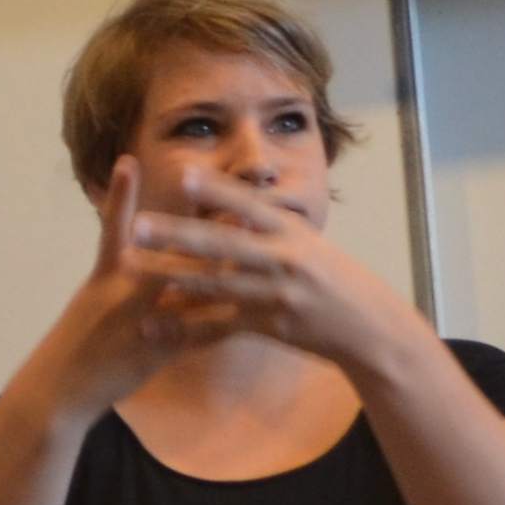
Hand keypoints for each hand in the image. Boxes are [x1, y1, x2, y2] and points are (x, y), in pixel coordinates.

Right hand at [23, 160, 237, 419]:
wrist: (61, 388)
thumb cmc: (78, 338)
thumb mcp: (94, 294)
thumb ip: (118, 263)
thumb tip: (138, 236)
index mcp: (106, 272)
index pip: (120, 224)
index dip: (127, 194)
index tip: (138, 163)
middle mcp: (123, 289)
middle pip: (170, 252)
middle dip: (205, 231)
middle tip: (237, 206)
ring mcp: (141, 319)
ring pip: (190, 291)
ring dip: (225, 275)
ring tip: (255, 259)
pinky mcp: (156, 349)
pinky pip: (197, 334)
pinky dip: (224, 325)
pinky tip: (253, 320)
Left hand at [123, 165, 411, 370]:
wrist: (370, 327)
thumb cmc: (337, 280)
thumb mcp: (311, 244)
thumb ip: (272, 228)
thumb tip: (237, 208)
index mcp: (292, 232)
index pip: (250, 205)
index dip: (216, 190)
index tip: (183, 176)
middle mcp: (285, 258)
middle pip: (223, 243)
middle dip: (177, 234)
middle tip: (137, 224)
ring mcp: (277, 293)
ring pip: (216, 284)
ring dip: (171, 276)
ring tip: (135, 269)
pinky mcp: (271, 325)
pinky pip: (220, 326)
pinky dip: (185, 327)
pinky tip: (154, 325)